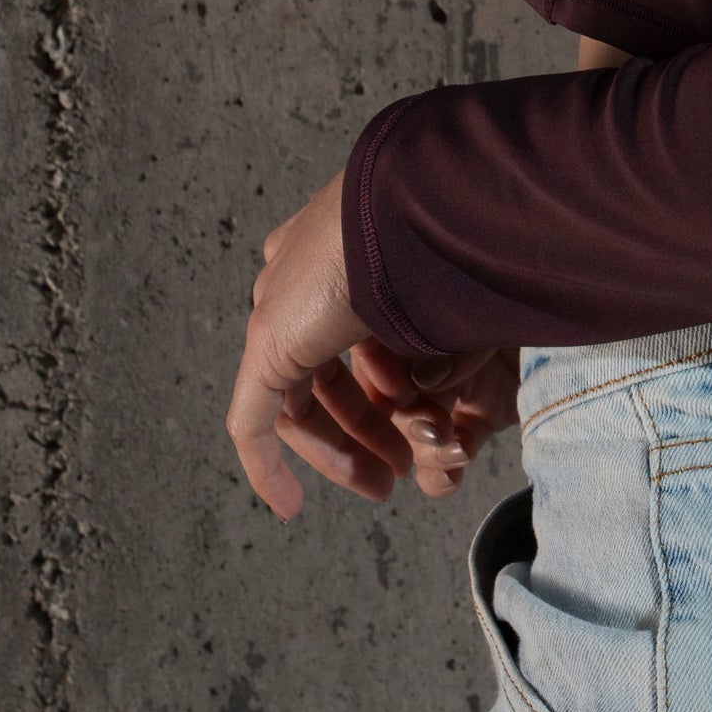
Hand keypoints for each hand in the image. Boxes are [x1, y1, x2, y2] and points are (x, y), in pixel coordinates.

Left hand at [225, 170, 519, 520]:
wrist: (418, 206)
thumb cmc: (449, 234)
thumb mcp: (445, 281)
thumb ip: (439, 318)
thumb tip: (457, 369)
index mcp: (332, 248)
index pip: (342, 333)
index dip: (376, 385)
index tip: (413, 418)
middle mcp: (297, 275)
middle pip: (321, 373)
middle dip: (364, 426)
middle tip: (400, 465)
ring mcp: (278, 307)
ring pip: (296, 401)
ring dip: (339, 449)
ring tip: (383, 482)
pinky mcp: (268, 343)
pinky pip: (255, 422)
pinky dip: (268, 467)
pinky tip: (289, 505)